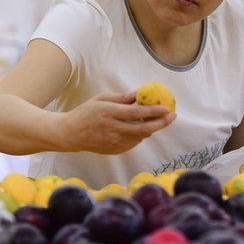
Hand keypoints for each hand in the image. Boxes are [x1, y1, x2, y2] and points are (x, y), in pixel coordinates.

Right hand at [57, 92, 175, 154]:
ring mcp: (114, 142)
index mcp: (108, 113)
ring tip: (155, 118)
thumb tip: (140, 93)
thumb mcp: (102, 99)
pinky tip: (139, 127)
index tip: (167, 108)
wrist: (70, 134)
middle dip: (161, 123)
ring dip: (151, 127)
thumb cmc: (87, 112)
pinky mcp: (114, 150)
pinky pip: (133, 142)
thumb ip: (122, 98)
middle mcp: (112, 129)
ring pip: (140, 136)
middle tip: (173, 116)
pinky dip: (140, 134)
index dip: (153, 111)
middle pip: (143, 129)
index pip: (136, 113)